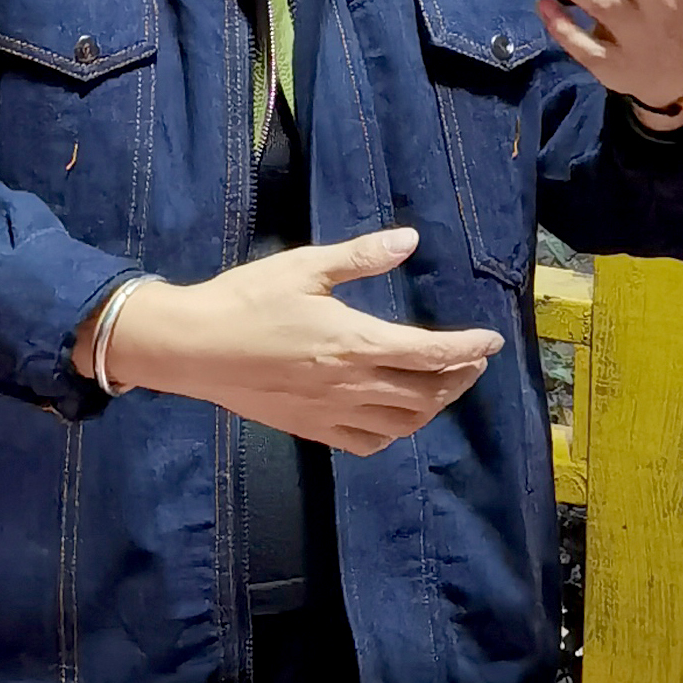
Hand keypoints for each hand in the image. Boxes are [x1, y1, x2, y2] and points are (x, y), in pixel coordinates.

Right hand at [77, 228, 503, 454]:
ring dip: (433, 406)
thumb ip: (361, 257)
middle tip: (471, 360)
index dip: (469, 349)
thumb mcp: (304, 266)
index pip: (431, 353)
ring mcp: (331, 412)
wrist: (191, 347)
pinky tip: (396, 416)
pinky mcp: (311, 428)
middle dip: (458, 377)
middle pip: (426, 393)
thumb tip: (409, 240)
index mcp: (354, 341)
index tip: (492, 341)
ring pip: (403, 423)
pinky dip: (394, 432)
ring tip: (442, 385)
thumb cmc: (246, 299)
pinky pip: (367, 442)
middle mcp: (351, 384)